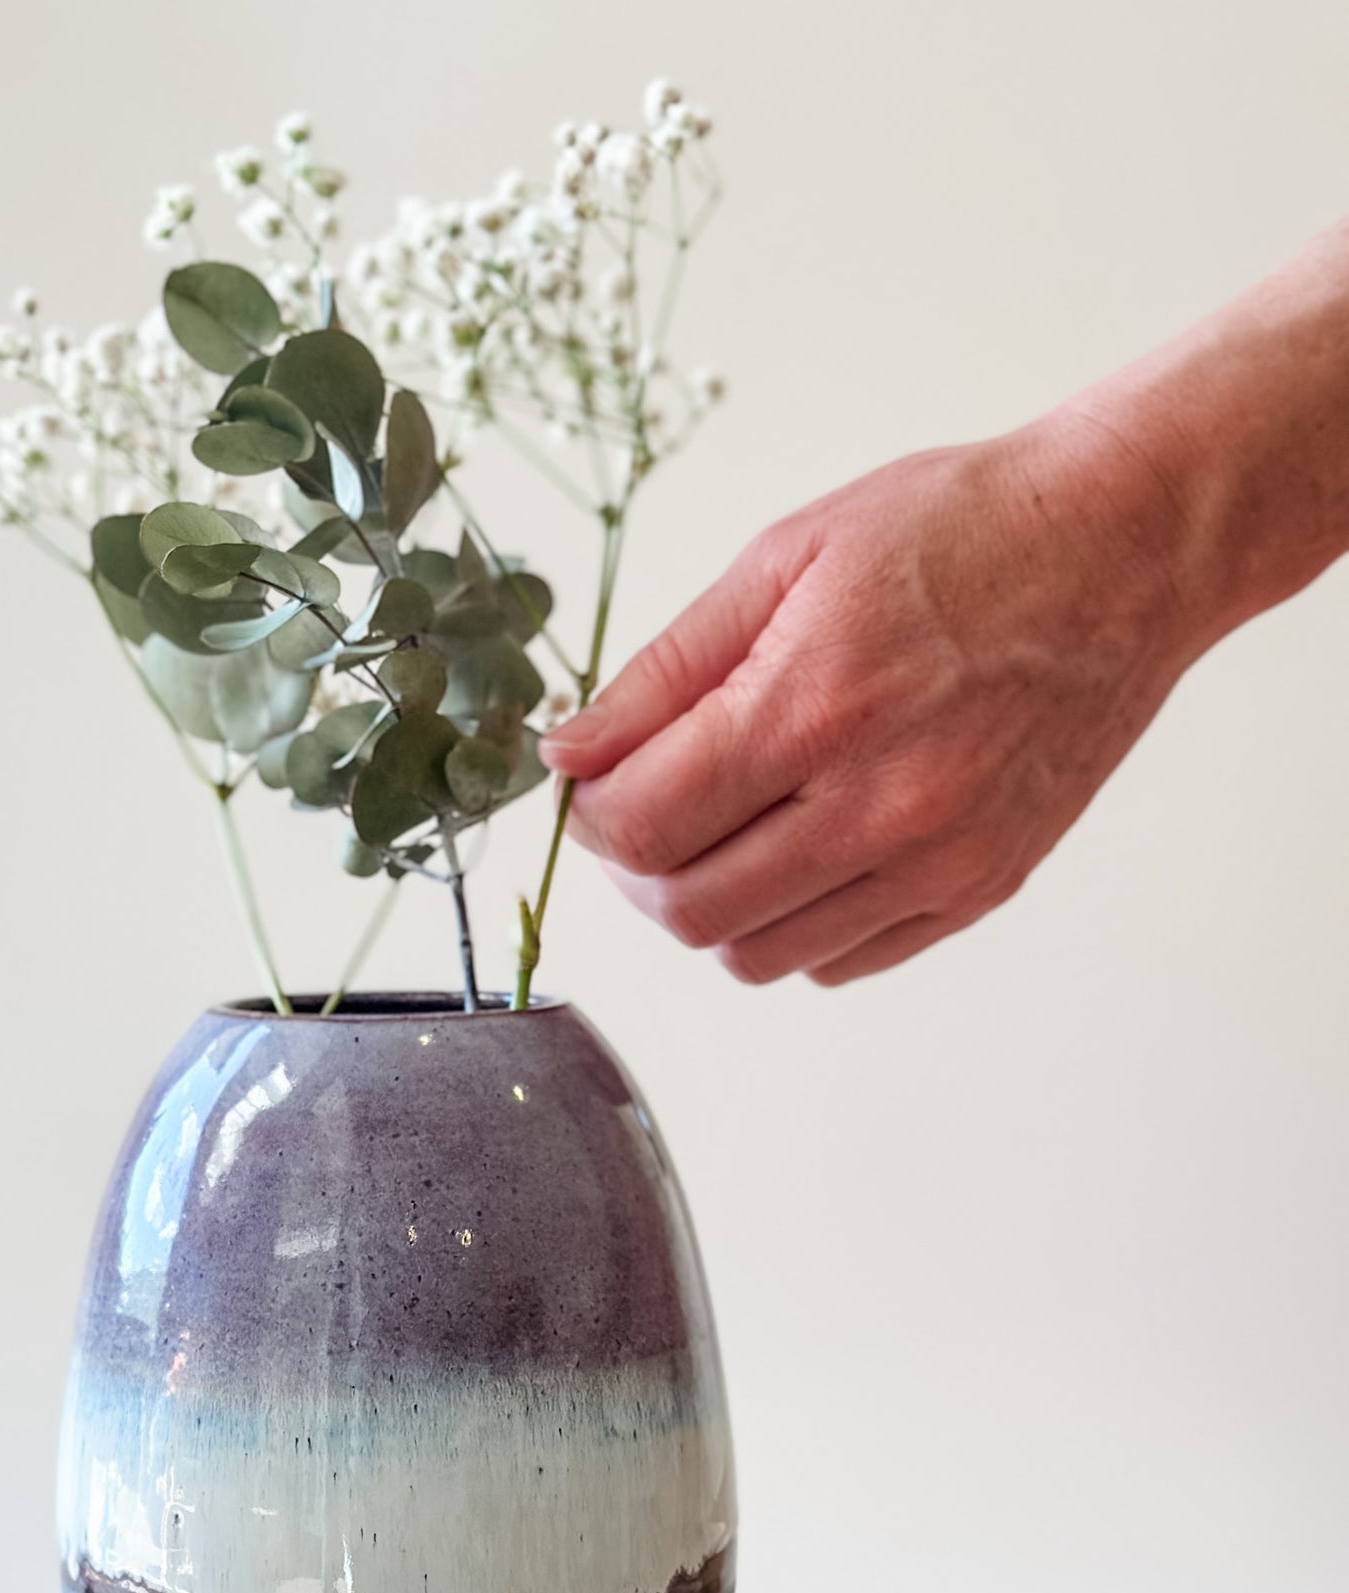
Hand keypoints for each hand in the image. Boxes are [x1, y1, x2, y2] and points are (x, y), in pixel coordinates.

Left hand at [539, 411, 1210, 984]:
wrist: (1124, 547)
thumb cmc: (957, 532)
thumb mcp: (785, 559)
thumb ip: (663, 671)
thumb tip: (569, 749)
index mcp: (813, 709)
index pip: (643, 827)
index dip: (590, 816)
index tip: (594, 784)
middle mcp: (878, 806)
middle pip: (688, 910)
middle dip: (637, 869)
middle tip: (646, 809)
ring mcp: (936, 862)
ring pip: (756, 955)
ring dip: (708, 905)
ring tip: (724, 828)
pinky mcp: (979, 889)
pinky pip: (838, 960)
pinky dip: (790, 926)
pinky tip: (798, 852)